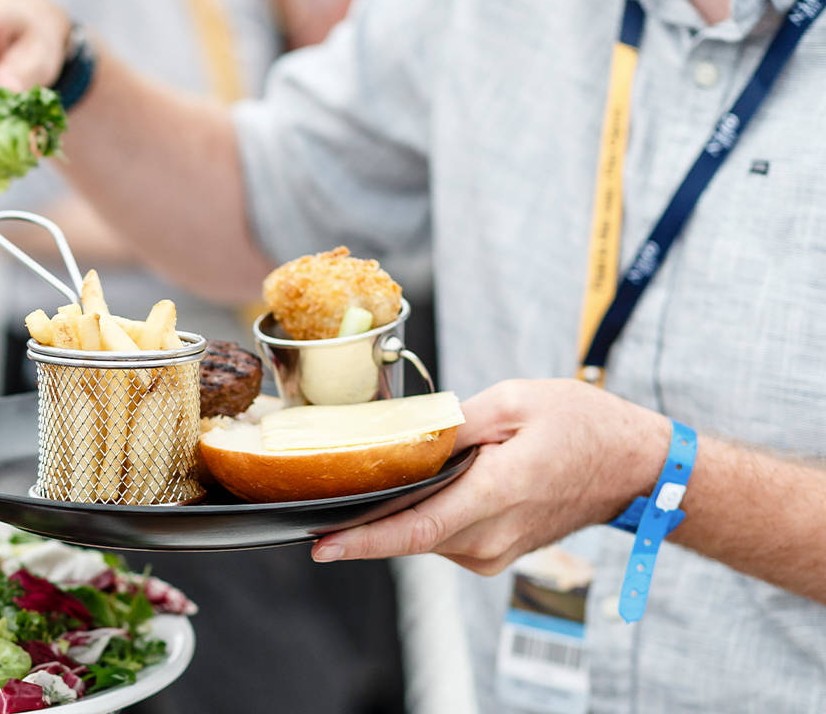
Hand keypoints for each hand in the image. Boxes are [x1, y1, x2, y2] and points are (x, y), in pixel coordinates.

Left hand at [311, 379, 670, 573]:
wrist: (633, 467)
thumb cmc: (583, 426)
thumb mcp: (516, 401)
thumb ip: (455, 423)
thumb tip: (406, 438)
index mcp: (497, 493)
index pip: (417, 528)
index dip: (363, 541)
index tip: (321, 546)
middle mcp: (492, 535)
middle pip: (410, 532)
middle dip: (368, 517)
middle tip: (334, 494)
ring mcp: (495, 551)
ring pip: (425, 535)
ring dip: (404, 508)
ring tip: (405, 473)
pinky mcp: (495, 554)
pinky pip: (443, 535)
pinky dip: (427, 512)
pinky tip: (433, 484)